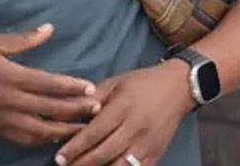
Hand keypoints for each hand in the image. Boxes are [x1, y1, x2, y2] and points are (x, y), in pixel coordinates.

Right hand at [0, 23, 99, 146]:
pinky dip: (42, 139)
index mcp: (9, 76)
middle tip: (97, 108)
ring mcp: (1, 119)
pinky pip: (23, 139)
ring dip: (63, 129)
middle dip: (75, 109)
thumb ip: (23, 40)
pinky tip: (56, 136)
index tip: (90, 87)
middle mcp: (8, 101)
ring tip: (83, 127)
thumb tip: (50, 29)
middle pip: (48, 108)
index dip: (71, 87)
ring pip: (39, 129)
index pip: (47, 84)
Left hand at [53, 61, 195, 165]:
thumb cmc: (143, 83)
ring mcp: (148, 143)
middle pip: (104, 152)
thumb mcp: (116, 83)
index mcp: (124, 106)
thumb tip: (63, 111)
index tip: (59, 157)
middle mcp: (136, 127)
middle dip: (81, 163)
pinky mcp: (156, 154)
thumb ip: (91, 99)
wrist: (179, 86)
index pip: (95, 132)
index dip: (75, 147)